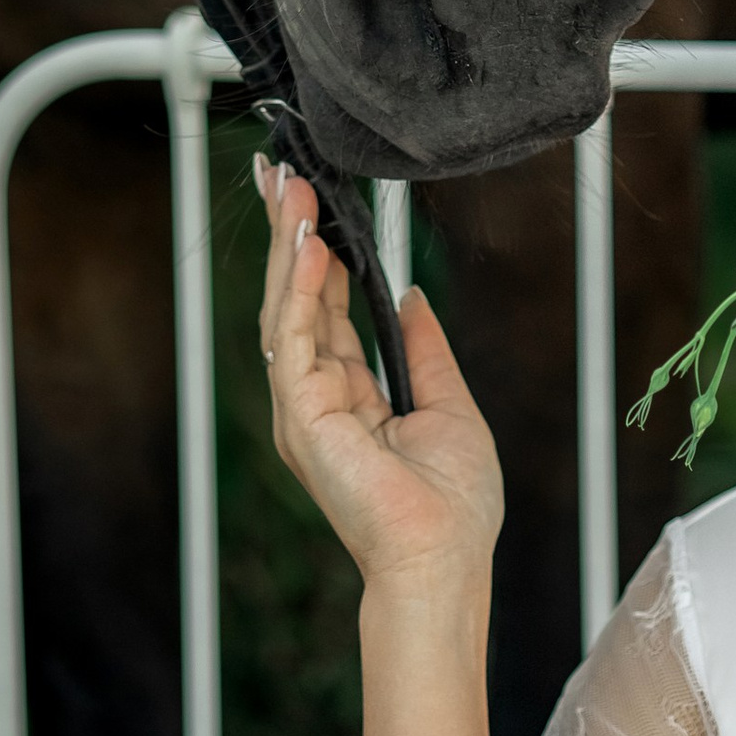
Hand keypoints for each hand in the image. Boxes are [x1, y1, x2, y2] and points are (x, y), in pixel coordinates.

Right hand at [257, 162, 502, 594]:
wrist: (446, 560)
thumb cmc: (453, 505)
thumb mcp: (449, 405)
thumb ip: (423, 349)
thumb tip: (412, 297)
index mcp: (347, 398)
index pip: (324, 311)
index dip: (318, 257)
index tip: (314, 204)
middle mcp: (314, 400)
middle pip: (295, 301)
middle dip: (289, 236)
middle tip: (283, 175)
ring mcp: (302, 410)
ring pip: (286, 311)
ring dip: (290, 249)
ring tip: (293, 192)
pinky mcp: (302, 418)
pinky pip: (296, 340)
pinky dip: (303, 291)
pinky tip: (313, 248)